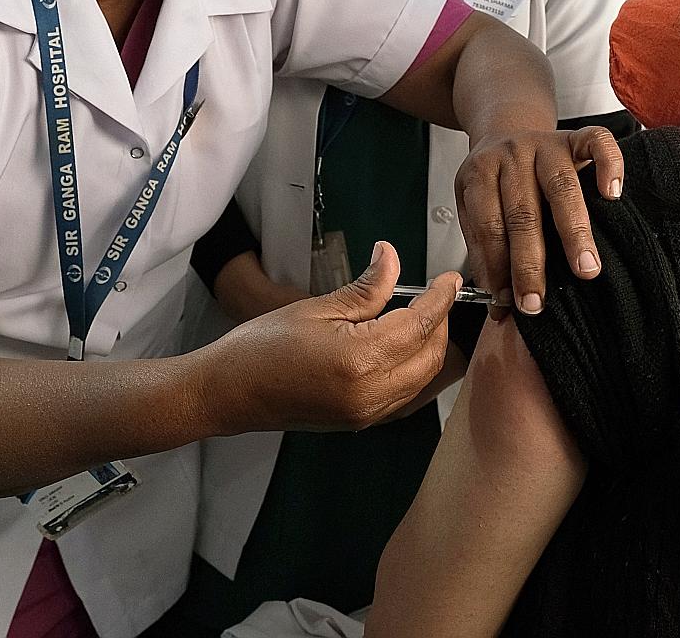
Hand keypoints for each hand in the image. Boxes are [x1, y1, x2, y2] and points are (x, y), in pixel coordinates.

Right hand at [202, 242, 460, 433]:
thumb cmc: (260, 349)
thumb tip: (391, 258)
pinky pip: (407, 397)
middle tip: (435, 295)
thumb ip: (365, 287)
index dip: (441, 299)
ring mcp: (367, 414)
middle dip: (440, 323)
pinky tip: (407, 349)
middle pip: (432, 356)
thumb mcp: (317, 307)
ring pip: (424, 379)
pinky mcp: (361, 422)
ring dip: (431, 348)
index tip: (450, 280)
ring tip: (422, 317)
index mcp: (360, 360)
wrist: (229, 392)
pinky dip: (417, 371)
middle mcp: (370, 393)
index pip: (420, 324)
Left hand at [455, 125, 623, 316]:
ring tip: (585, 268)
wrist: (505, 128)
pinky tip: (612, 195)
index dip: (497, 267)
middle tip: (538, 300)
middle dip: (531, 263)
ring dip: (574, 232)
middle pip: (523, 213)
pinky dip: (609, 166)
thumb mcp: (471, 206)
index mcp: (480, 173)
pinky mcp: (574, 137)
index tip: (507, 301)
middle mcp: (513, 156)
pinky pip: (596, 141)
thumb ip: (483, 249)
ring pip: (561, 186)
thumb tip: (498, 300)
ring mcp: (545, 144)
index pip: (488, 225)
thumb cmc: (493, 177)